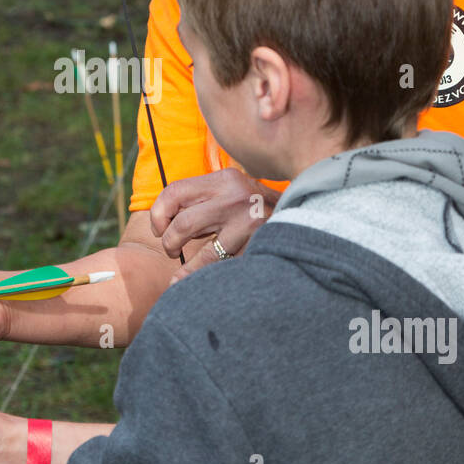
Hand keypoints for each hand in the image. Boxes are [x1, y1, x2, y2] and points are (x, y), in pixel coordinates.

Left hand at [150, 168, 277, 278]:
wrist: (305, 215)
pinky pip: (220, 265)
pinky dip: (201, 276)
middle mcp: (235, 196)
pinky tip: (191, 284)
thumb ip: (202, 201)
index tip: (158, 229)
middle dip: (169, 241)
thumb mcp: (232, 192)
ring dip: (184, 266)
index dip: (158, 213)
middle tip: (171, 249)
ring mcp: (249, 223)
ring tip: (178, 276)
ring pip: (202, 250)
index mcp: (225, 179)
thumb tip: (163, 221)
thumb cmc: (256, 209)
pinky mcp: (258, 245)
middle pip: (183, 222)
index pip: (175, 191)